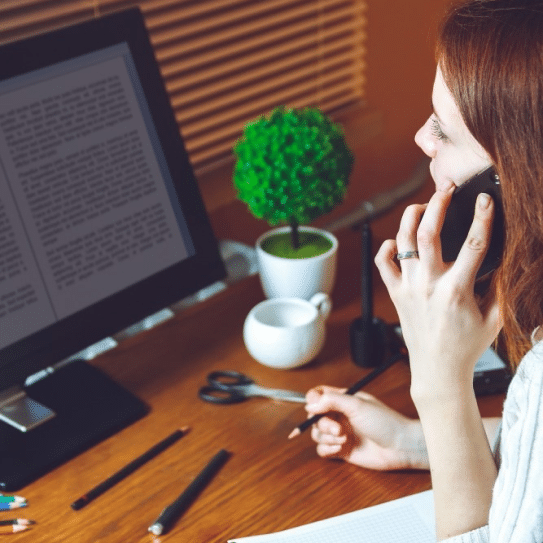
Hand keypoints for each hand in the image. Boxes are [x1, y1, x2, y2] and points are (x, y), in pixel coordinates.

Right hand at [305, 385, 427, 470]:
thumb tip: (310, 404)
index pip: (319, 395)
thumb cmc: (384, 422)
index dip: (313, 400)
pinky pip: (322, 450)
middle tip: (338, 429)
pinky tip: (340, 448)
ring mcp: (340, 434)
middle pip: (315, 417)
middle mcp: (339, 416)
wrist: (400, 447)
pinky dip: (327, 449)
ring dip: (326, 437)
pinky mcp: (341, 451)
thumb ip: (332, 401)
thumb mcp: (357, 405)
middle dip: (323, 424)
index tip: (314, 407)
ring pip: (317, 434)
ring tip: (343, 439)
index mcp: (343, 400)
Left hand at [374, 182, 501, 401]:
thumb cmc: (466, 345)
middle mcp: (428, 285)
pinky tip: (397, 241)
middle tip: (446, 188)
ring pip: (402, 242)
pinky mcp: (395, 294)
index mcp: (456, 290)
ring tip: (422, 205)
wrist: (436, 369)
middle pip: (427, 233)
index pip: (473, 245)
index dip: (482, 218)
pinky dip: (387, 247)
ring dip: (409, 217)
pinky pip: (383, 264)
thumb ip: (500, 287)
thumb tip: (508, 259)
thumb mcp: (494, 318)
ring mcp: (408, 288)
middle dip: (437, 204)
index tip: (486, 199)